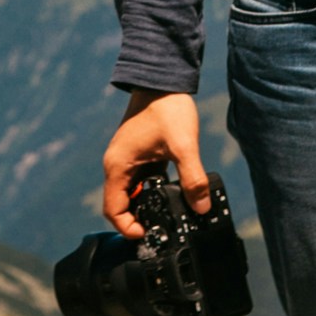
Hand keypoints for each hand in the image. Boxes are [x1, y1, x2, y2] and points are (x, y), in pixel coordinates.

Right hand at [103, 92, 208, 234]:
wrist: (163, 81)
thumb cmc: (167, 109)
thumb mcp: (183, 146)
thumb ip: (193, 178)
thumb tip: (202, 207)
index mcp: (118, 166)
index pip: (113, 210)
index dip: (128, 228)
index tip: (148, 235)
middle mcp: (116, 165)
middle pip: (120, 205)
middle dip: (138, 220)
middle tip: (163, 228)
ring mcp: (125, 160)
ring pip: (130, 194)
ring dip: (145, 205)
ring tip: (169, 213)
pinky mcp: (135, 155)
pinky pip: (138, 181)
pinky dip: (150, 191)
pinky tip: (171, 192)